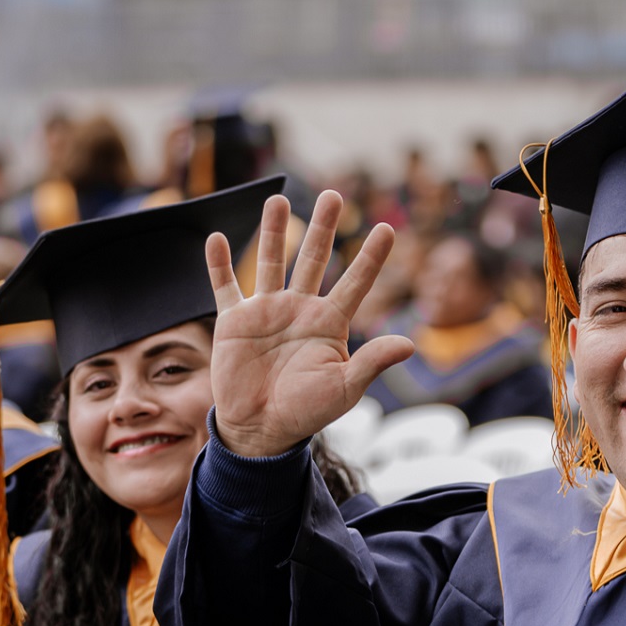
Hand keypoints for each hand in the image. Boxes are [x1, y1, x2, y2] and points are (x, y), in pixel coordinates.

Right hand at [207, 189, 410, 457]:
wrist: (261, 430)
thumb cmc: (307, 411)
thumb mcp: (346, 389)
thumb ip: (373, 362)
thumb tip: (409, 345)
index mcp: (329, 323)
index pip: (356, 283)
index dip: (371, 258)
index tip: (387, 230)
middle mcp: (299, 309)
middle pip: (314, 259)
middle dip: (323, 227)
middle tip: (333, 195)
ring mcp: (266, 312)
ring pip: (271, 261)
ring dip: (274, 231)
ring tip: (278, 199)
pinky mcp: (234, 322)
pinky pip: (225, 287)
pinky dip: (219, 264)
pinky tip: (216, 239)